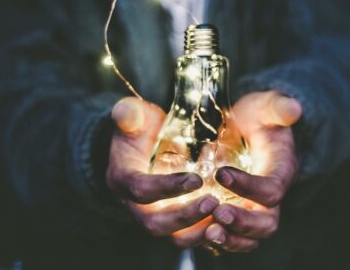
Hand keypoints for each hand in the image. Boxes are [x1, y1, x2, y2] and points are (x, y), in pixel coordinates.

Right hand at [107, 97, 218, 238]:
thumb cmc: (141, 129)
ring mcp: (153, 215)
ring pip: (172, 236)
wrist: (143, 144)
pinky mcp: (170, 220)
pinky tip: (226, 222)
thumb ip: (129, 113)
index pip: (140, 189)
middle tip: (213, 202)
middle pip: (155, 223)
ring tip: (224, 216)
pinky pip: (187, 236)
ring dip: (198, 231)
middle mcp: (134, 204)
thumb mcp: (134, 116)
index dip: (167, 187)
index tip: (197, 179)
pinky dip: (206, 233)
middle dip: (184, 216)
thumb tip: (125, 112)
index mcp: (123, 179)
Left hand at [204, 91, 301, 252]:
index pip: (272, 189)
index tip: (220, 174)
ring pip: (250, 237)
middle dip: (243, 222)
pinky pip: (232, 236)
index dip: (249, 186)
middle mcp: (270, 196)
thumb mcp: (265, 107)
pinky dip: (218, 240)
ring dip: (230, 238)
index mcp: (280, 171)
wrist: (247, 129)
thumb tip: (293, 108)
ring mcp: (253, 207)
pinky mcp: (237, 212)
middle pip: (266, 222)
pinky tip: (198, 232)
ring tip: (208, 232)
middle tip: (217, 213)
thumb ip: (278, 107)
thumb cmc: (257, 118)